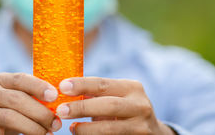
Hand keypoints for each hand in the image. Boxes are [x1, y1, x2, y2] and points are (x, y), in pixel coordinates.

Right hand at [0, 73, 61, 134]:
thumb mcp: (9, 98)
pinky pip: (4, 134)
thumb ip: (28, 96)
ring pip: (11, 117)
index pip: (21, 79)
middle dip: (41, 112)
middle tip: (56, 124)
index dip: (39, 86)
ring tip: (47, 133)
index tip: (55, 96)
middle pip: (18, 99)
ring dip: (34, 127)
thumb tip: (58, 103)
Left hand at [55, 77, 174, 134]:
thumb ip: (97, 93)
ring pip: (110, 128)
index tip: (62, 87)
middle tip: (61, 110)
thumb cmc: (125, 110)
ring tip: (71, 128)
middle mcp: (140, 105)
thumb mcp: (117, 96)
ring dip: (87, 129)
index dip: (82, 85)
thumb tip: (64, 89)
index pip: (103, 83)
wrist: (154, 133)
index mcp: (132, 88)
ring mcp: (141, 126)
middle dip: (82, 108)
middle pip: (108, 105)